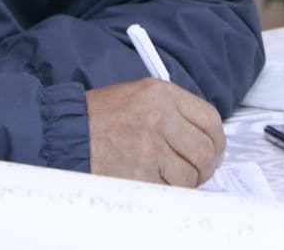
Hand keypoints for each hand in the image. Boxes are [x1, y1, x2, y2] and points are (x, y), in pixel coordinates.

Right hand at [85, 78, 224, 187]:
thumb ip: (174, 111)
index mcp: (162, 93)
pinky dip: (163, 190)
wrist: (67, 130)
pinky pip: (168, 191)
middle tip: (194, 171)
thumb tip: (206, 139)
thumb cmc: (102, 115)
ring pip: (189, 176)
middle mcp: (159, 117)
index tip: (213, 151)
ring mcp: (149, 147)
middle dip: (204, 167)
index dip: (216, 141)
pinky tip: (148, 178)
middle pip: (206, 151)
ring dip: (181, 181)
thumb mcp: (140, 96)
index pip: (211, 120)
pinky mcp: (139, 173)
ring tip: (163, 173)